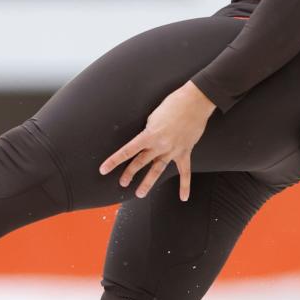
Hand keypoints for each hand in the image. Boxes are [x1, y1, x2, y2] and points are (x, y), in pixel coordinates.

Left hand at [99, 82, 215, 201]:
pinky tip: (183, 197)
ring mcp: (173, 150)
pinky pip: (185, 171)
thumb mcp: (153, 116)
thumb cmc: (173, 104)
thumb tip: (146, 140)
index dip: (114, 161)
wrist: (195, 102)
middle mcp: (160, 145)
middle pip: (140, 162)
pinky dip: (185, 185)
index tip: (104, 169)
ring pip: (158, 169)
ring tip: (140, 194)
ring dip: (148, 182)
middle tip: (122, 183)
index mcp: (149, 135)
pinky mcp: (185, 151)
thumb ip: (149, 131)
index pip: (127, 151)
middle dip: (130, 173)